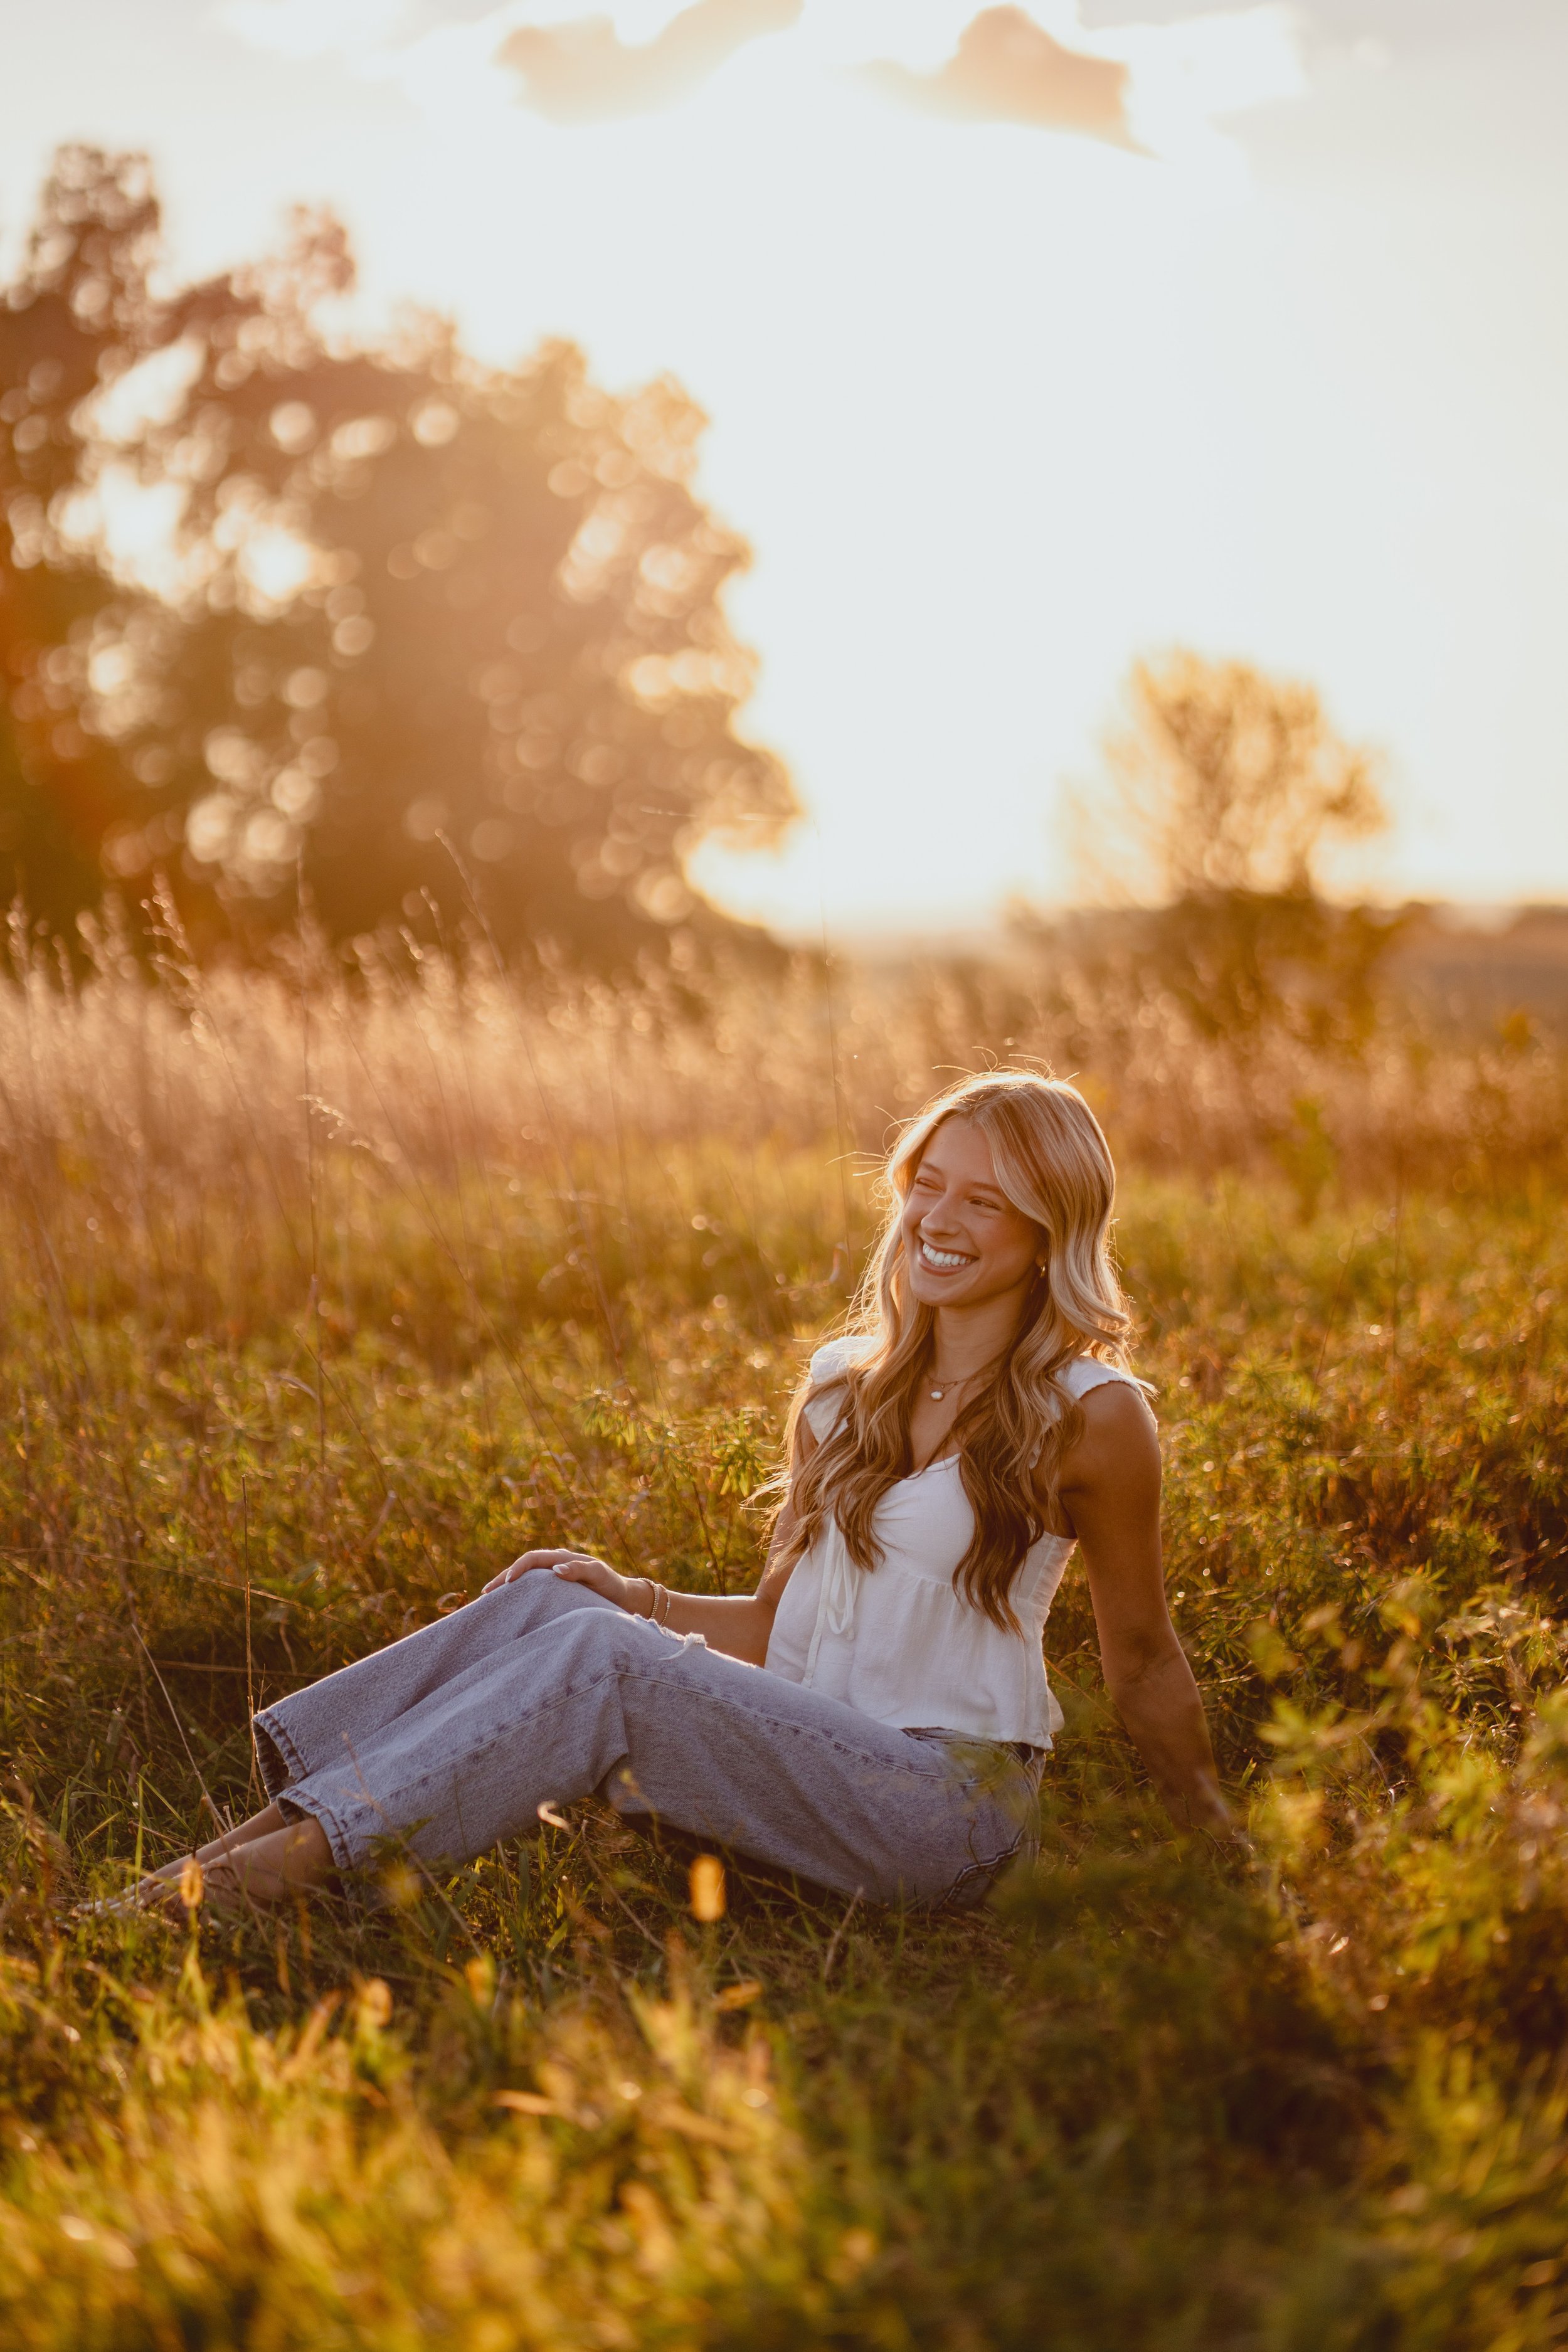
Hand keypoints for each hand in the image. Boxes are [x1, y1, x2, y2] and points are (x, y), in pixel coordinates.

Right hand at [481, 1547, 643, 1611]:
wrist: (623, 1596)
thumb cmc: (612, 1585)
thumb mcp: (599, 1576)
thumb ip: (580, 1570)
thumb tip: (555, 1570)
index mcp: (563, 1558)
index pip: (534, 1559)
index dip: (519, 1569)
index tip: (508, 1584)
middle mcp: (554, 1564)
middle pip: (522, 1567)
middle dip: (503, 1578)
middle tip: (485, 1594)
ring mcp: (552, 1577)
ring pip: (524, 1579)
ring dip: (506, 1587)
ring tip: (488, 1600)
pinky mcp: (553, 1590)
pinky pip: (530, 1590)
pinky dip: (517, 1596)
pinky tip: (506, 1608)